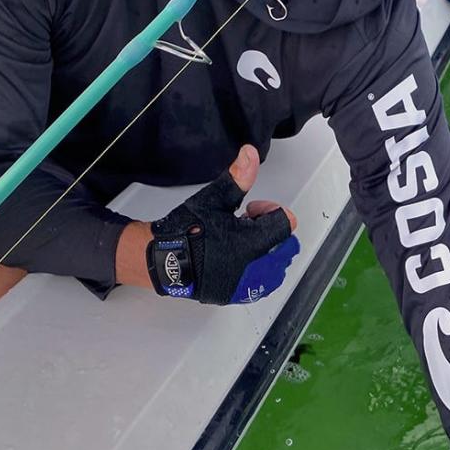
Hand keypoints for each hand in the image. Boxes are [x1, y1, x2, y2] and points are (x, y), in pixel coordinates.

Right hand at [146, 144, 299, 303]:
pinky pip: (261, 280)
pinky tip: (233, 255)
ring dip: (263, 248)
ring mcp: (248, 285)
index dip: (271, 211)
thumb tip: (250, 154)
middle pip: (284, 243)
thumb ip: (238, 177)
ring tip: (237, 239)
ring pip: (275, 263)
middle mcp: (256, 268)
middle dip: (268, 229)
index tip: (253, 210)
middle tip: (244, 224)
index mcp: (254, 243)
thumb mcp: (215, 199)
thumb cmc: (186, 231)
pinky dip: (254, 266)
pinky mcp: (238, 294)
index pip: (286, 222)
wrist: (163, 260)